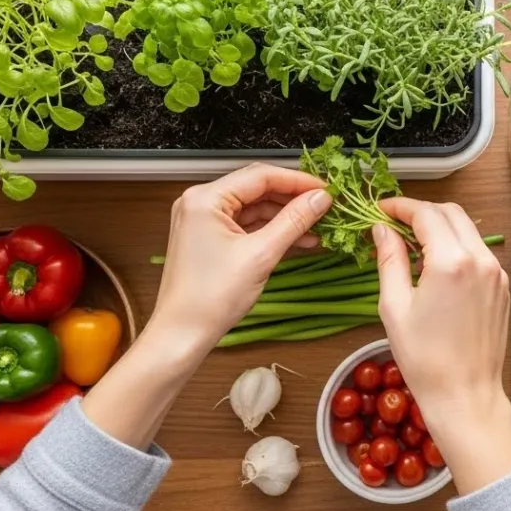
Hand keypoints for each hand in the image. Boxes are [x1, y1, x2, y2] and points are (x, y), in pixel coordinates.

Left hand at [83, 164, 330, 449]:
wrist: (182, 334)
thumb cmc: (213, 296)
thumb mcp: (261, 255)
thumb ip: (294, 221)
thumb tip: (322, 198)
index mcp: (205, 198)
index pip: (261, 176)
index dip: (298, 180)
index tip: (328, 189)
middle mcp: (201, 202)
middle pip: (257, 189)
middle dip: (293, 198)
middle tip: (327, 206)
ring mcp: (204, 221)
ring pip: (255, 208)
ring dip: (286, 217)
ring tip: (318, 226)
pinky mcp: (209, 239)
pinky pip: (247, 226)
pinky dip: (272, 231)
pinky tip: (299, 240)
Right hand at [373, 199, 510, 494]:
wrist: (466, 395)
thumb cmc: (425, 359)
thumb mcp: (394, 306)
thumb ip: (389, 259)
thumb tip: (381, 229)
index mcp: (452, 261)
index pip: (426, 214)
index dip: (400, 206)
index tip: (380, 209)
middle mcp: (481, 260)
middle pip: (451, 213)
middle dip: (422, 212)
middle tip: (394, 222)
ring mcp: (497, 273)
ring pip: (468, 230)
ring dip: (441, 227)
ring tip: (412, 244)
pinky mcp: (503, 287)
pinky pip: (479, 252)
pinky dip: (457, 246)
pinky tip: (435, 265)